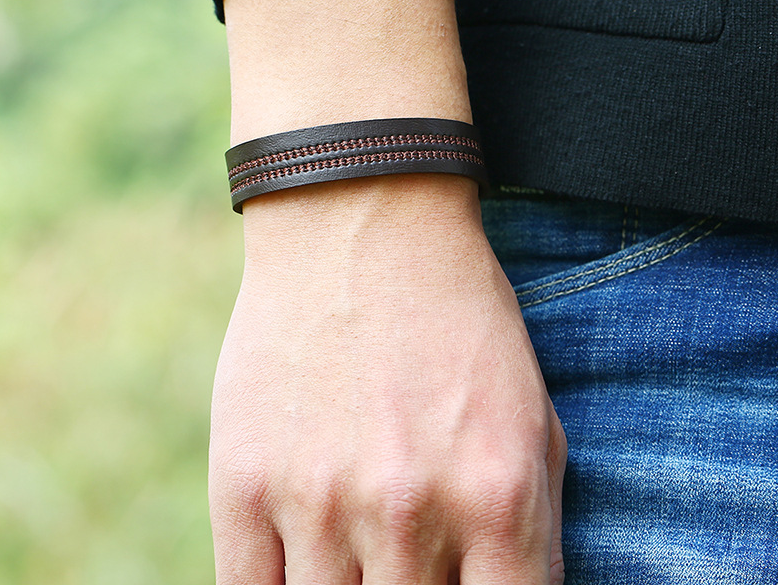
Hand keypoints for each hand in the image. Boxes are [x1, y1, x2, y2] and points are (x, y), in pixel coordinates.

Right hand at [209, 175, 566, 583]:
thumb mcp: (530, 410)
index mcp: (495, 493)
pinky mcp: (244, 485)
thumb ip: (533, 523)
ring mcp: (319, 501)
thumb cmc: (456, 315)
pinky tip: (307, 556)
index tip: (465, 582)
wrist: (359, 227)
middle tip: (414, 555)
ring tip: (362, 545)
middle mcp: (410, 509)